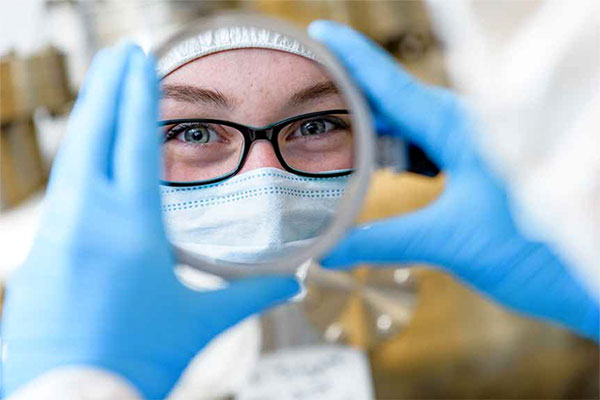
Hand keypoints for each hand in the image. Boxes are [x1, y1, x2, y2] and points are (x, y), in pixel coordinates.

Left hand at [1, 43, 298, 397]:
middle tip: (120, 51)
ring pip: (71, 159)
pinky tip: (87, 158)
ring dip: (88, 118)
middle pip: (93, 133)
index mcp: (130, 227)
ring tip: (102, 90)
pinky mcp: (40, 253)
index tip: (139, 58)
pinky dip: (78, 161)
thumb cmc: (137, 361)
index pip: (133, 140)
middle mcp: (86, 218)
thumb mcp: (199, 323)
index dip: (137, 94)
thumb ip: (251, 296)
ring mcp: (56, 233)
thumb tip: (296, 284)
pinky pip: (61, 192)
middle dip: (107, 85)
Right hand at [308, 21, 597, 339]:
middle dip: (349, 92)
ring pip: (410, 123)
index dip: (350, 57)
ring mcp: (471, 143)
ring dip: (370, 125)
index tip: (317, 32)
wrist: (585, 274)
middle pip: (394, 99)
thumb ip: (382, 241)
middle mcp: (464, 126)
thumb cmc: (535, 252)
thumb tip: (326, 250)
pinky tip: (373, 160)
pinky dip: (394, 148)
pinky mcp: (476, 161)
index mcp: (459, 128)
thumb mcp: (448, 243)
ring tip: (327, 124)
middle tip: (305, 85)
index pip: (390, 83)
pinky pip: (425, 144)